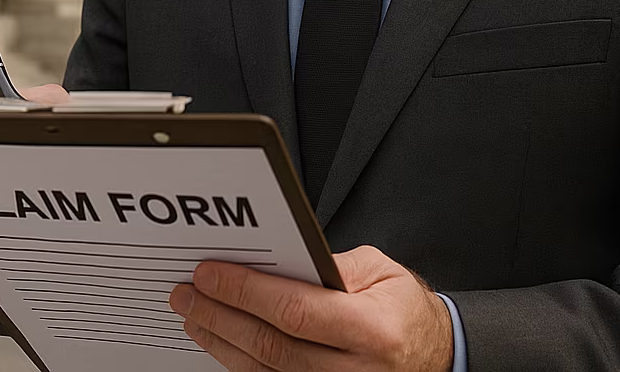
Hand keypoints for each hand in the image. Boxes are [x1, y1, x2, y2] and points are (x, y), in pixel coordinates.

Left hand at [169, 245, 453, 371]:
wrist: (433, 355)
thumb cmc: (404, 312)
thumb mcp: (381, 273)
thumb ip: (330, 266)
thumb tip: (278, 259)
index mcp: (372, 330)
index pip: (296, 311)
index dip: (246, 292)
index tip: (210, 273)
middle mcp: (354, 370)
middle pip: (271, 344)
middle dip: (220, 314)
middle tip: (187, 292)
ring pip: (264, 371)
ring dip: (220, 342)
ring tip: (193, 314)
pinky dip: (240, 365)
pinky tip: (221, 343)